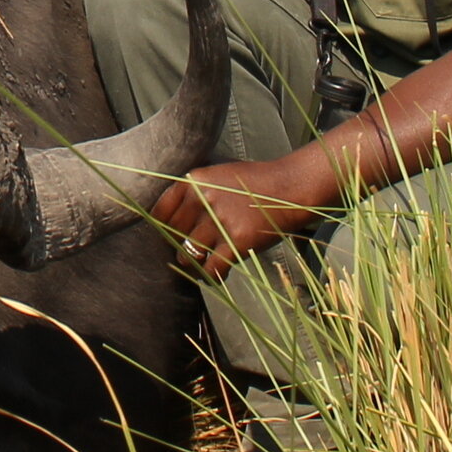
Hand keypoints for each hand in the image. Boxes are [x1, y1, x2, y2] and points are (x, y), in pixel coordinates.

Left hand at [151, 161, 320, 280]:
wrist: (290, 188)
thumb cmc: (253, 183)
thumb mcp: (218, 175)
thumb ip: (194, 192)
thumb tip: (167, 221)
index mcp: (194, 181)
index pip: (161, 213)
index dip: (164, 229)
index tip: (170, 237)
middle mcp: (203, 199)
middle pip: (174, 235)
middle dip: (180, 246)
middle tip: (190, 252)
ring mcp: (220, 220)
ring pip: (189, 254)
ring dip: (194, 263)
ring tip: (203, 264)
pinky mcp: (237, 241)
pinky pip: (212, 269)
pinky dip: (211, 276)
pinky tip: (217, 274)